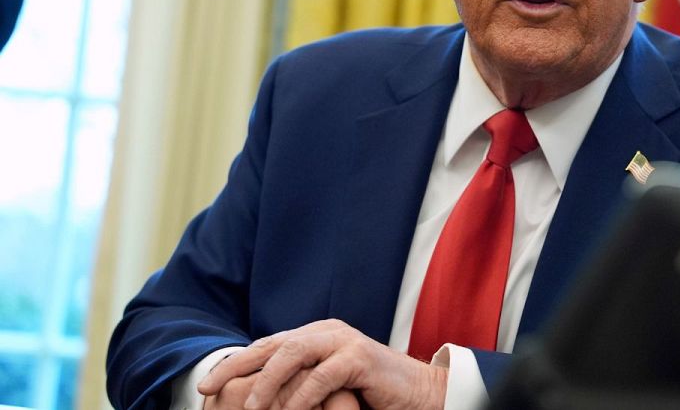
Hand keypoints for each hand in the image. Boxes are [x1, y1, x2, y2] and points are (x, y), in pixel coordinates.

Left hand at [197, 319, 447, 409]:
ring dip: (267, 382)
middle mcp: (328, 332)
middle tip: (209, 389)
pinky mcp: (361, 358)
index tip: (206, 384)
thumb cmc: (370, 394)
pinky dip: (302, 397)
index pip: (267, 345)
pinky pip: (323, 375)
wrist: (417, 394)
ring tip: (249, 408)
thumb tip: (257, 398)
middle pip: (273, 344)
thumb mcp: (327, 386)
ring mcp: (345, 342)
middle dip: (237, 367)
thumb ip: (300, 382)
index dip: (235, 363)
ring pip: (294, 352)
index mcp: (317, 335)